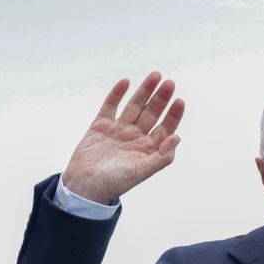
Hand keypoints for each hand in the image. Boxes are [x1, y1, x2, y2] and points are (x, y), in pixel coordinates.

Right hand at [61, 72, 185, 203]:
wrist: (84, 187)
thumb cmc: (114, 183)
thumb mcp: (141, 172)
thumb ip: (161, 157)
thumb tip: (177, 138)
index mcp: (148, 149)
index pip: (165, 128)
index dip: (173, 115)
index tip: (179, 101)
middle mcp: (136, 137)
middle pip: (152, 113)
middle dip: (161, 98)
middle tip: (169, 82)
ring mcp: (119, 130)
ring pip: (135, 106)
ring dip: (144, 91)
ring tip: (155, 76)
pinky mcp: (101, 125)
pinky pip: (110, 106)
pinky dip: (117, 94)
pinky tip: (125, 82)